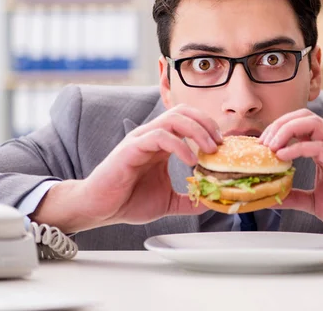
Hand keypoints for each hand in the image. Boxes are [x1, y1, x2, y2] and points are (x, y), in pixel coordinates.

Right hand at [33, 104, 221, 231]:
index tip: (222, 146)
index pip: (188, 119)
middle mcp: (151, 136)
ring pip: (173, 119)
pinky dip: (179, 145)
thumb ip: (188, 199)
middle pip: (184, 112)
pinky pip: (159, 136)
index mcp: (161, 143)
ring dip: (197, 131)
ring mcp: (140, 140)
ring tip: (209, 150)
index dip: (208, 127)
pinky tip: (190, 160)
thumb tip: (211, 202)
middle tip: (219, 145)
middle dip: (206, 124)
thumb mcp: (168, 201)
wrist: (99, 210)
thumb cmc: (128, 201)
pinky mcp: (130, 149)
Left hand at [259, 109, 322, 233]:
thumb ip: (294, 195)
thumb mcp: (315, 201)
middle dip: (278, 124)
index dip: (277, 129)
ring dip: (286, 130)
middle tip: (262, 143)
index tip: (261, 145)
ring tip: (270, 146)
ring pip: (312, 123)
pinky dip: (298, 147)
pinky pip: (319, 146)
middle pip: (303, 116)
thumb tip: (272, 196)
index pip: (299, 124)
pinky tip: (283, 156)